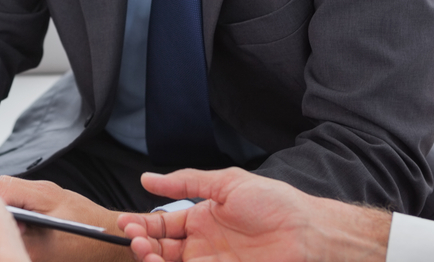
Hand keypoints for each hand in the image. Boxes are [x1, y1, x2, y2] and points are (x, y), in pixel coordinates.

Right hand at [0, 175, 128, 261]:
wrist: (115, 240)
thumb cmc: (88, 244)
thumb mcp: (47, 251)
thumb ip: (18, 242)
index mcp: (42, 193)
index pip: (1, 187)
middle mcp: (41, 189)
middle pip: (2, 190)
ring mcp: (44, 195)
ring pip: (10, 198)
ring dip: (3, 216)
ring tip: (3, 237)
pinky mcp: (47, 203)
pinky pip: (22, 205)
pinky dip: (15, 219)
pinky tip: (18, 237)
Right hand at [118, 168, 389, 261]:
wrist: (309, 232)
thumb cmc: (274, 202)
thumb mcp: (226, 183)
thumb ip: (186, 181)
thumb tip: (147, 179)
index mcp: (202, 219)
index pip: (163, 226)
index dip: (142, 226)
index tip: (125, 224)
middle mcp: (203, 245)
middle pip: (162, 250)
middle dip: (143, 245)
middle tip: (135, 239)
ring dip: (153, 260)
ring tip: (146, 250)